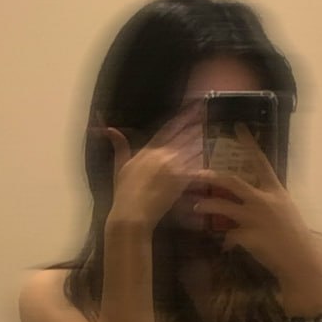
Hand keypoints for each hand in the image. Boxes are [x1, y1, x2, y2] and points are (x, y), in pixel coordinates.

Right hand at [97, 103, 203, 229]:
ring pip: (192, 151)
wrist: (132, 213)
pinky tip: (210, 160)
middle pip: (184, 136)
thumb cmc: (124, 192)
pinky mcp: (182, 181)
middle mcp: (163, 155)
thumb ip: (119, 146)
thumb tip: (110, 129)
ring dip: (201, 143)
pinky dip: (203, 164)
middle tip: (206, 116)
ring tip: (211, 135)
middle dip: (195, 125)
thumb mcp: (120, 167)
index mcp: (149, 149)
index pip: (169, 128)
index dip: (183, 117)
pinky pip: (196, 169)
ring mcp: (174, 167)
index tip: (193, 108)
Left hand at [192, 125, 321, 283]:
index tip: (238, 127)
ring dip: (207, 205)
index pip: (261, 161)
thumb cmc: (295, 236)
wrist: (302, 260)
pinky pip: (229, 235)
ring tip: (196, 207)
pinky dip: (226, 241)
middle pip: (232, 181)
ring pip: (223, 206)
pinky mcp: (249, 237)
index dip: (249, 143)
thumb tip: (251, 197)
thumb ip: (268, 201)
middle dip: (210, 176)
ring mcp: (255, 218)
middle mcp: (264, 201)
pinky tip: (226, 246)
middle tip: (195, 173)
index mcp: (276, 191)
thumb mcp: (285, 210)